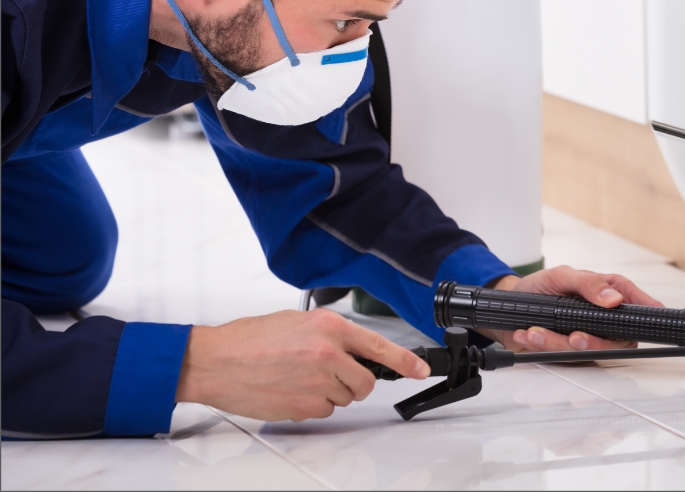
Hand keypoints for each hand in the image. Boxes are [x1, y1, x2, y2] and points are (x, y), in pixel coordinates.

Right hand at [176, 309, 428, 421]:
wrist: (215, 361)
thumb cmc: (249, 339)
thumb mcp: (297, 322)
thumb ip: (331, 334)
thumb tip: (354, 348)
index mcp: (329, 327)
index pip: (379, 346)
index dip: (405, 362)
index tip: (421, 370)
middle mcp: (329, 354)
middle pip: (365, 381)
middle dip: (354, 382)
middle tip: (330, 374)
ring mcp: (318, 382)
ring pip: (344, 397)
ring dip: (329, 392)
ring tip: (298, 376)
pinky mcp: (305, 405)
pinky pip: (324, 410)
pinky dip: (312, 404)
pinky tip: (289, 388)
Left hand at [477, 265, 664, 352]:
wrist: (509, 307)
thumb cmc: (539, 287)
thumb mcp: (561, 275)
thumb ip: (588, 283)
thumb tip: (613, 298)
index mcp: (611, 294)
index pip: (640, 307)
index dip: (646, 317)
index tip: (638, 324)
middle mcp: (604, 319)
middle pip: (617, 341)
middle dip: (592, 343)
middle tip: (573, 337)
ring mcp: (589, 338)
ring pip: (588, 353)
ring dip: (558, 344)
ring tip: (535, 332)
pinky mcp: (570, 353)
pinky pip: (565, 359)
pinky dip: (544, 348)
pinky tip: (529, 335)